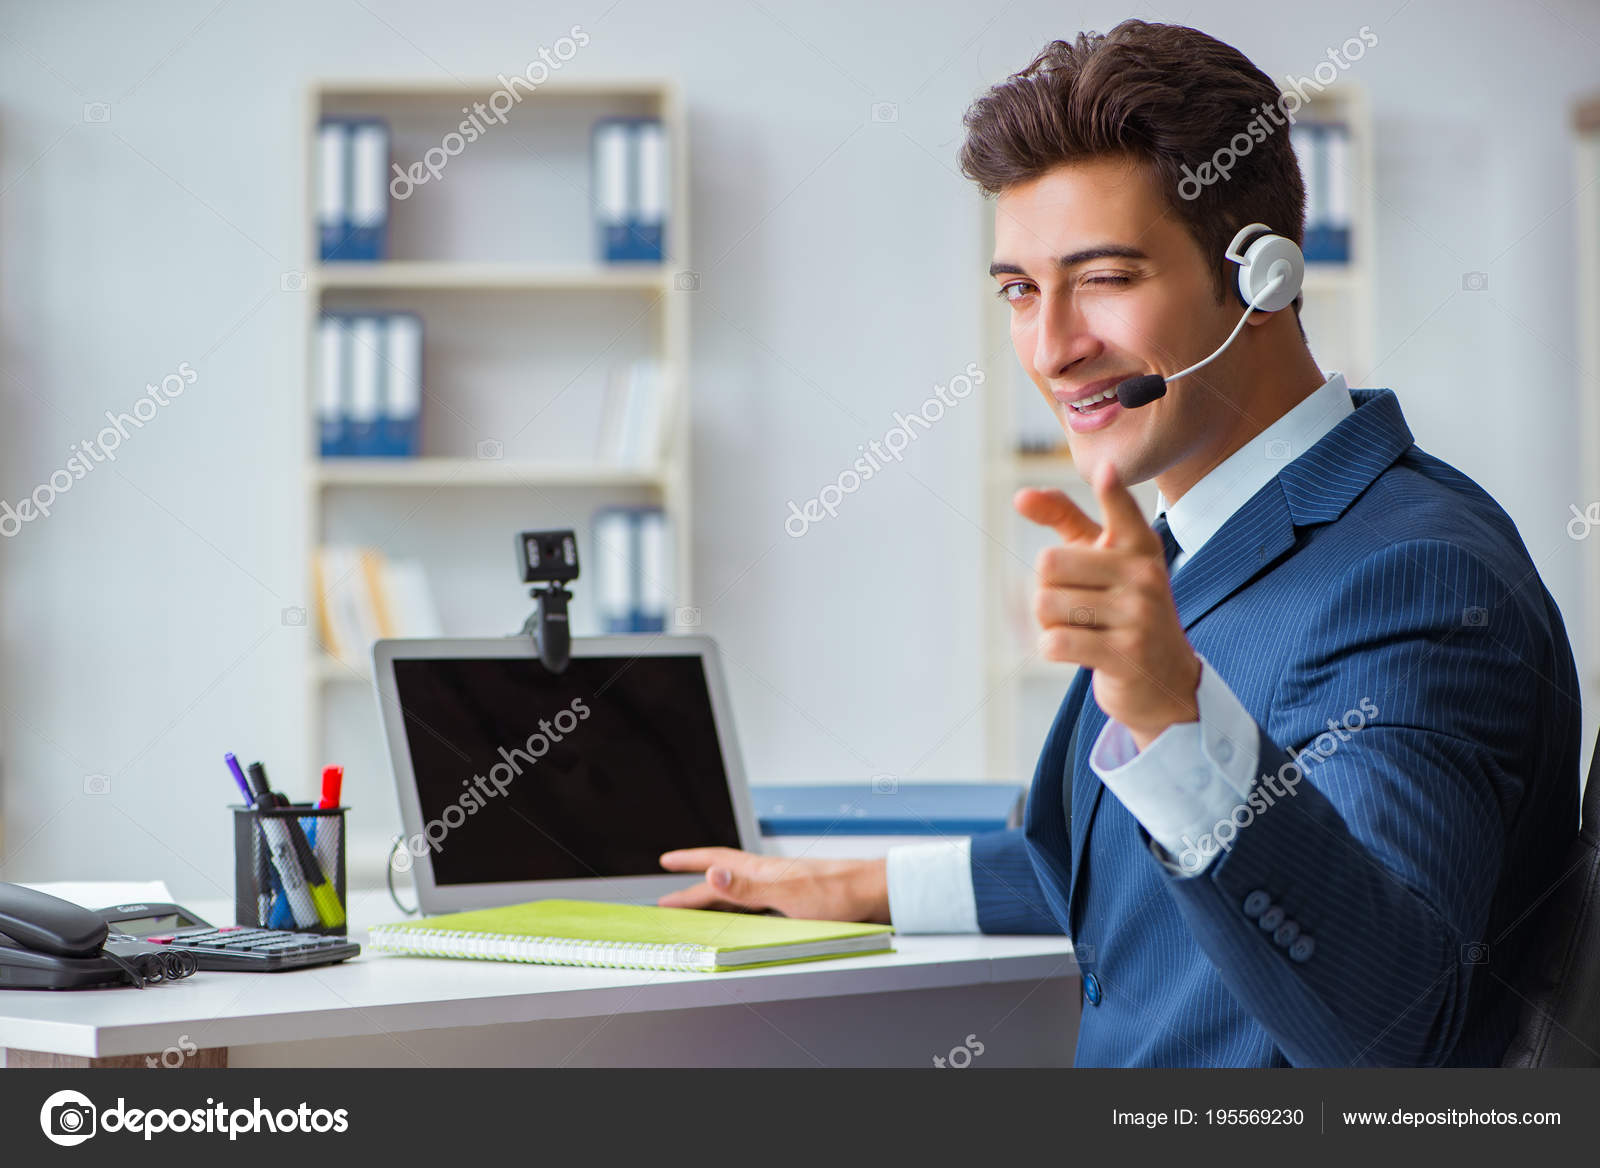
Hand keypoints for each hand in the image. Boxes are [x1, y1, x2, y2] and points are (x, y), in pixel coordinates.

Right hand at [657, 847, 889, 922]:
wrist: (873, 892)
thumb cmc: (837, 892)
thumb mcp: (787, 894)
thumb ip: (748, 887)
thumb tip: (711, 875)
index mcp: (762, 871)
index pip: (716, 863)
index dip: (689, 862)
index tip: (666, 861)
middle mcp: (769, 875)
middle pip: (723, 880)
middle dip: (694, 886)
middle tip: (669, 896)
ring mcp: (782, 886)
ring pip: (739, 890)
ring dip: (717, 896)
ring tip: (700, 904)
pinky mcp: (796, 899)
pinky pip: (757, 901)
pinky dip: (741, 907)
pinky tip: (745, 915)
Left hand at [1015, 459, 1201, 749]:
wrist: (1165, 682)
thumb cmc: (1122, 609)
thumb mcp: (1102, 560)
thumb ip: (1064, 520)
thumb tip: (1020, 496)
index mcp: (1140, 547)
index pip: (1122, 509)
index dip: (1111, 489)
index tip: (1106, 471)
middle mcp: (1144, 575)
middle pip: (1048, 565)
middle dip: (1046, 591)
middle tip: (1076, 607)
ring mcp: (1138, 615)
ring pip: (1046, 606)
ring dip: (1050, 624)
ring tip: (1082, 631)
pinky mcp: (1124, 654)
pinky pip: (1054, 642)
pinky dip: (1052, 649)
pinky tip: (1079, 652)